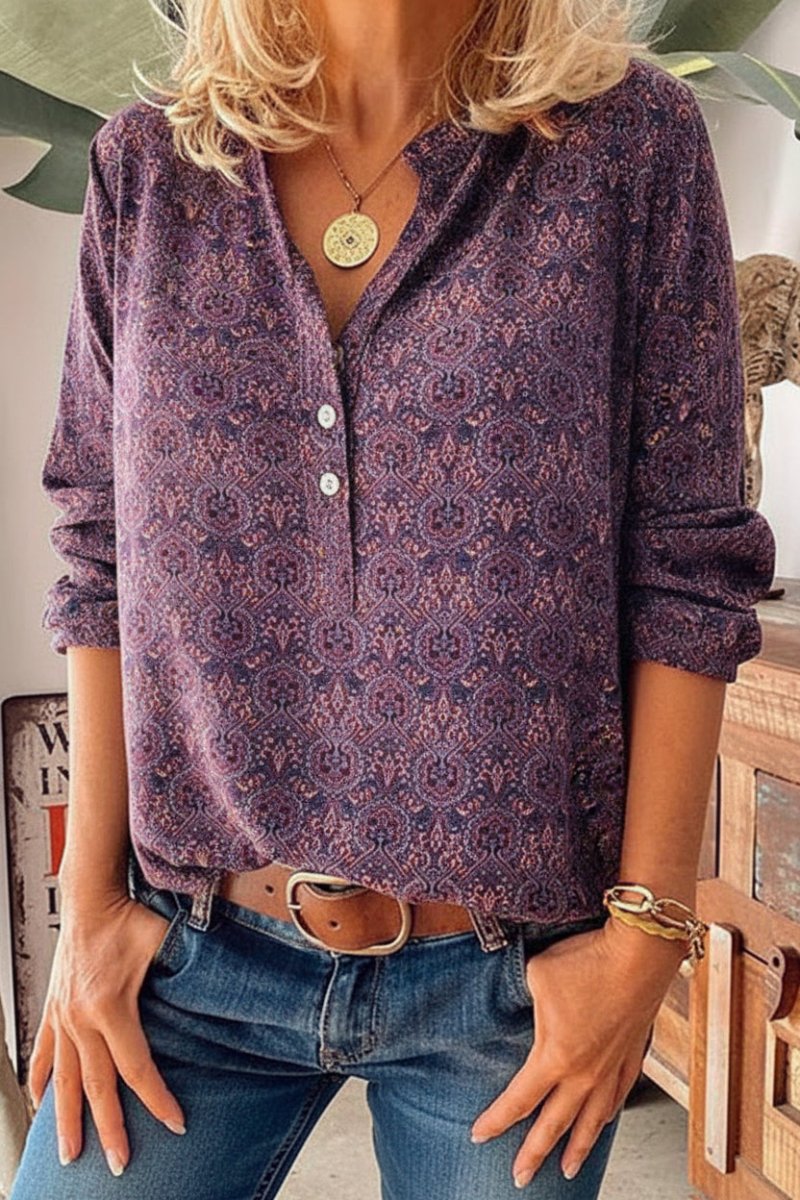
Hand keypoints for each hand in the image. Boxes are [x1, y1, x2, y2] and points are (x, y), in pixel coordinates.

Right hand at [27, 887, 186, 1175]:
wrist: (88, 899)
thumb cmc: (128, 917)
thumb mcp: (163, 940)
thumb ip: (189, 964)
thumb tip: (223, 986)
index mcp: (109, 1006)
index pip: (137, 1067)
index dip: (157, 1099)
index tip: (176, 1123)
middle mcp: (80, 1020)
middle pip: (98, 1087)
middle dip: (111, 1129)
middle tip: (121, 1165)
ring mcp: (62, 1018)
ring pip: (65, 1083)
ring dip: (68, 1122)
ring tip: (70, 1156)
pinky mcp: (52, 1012)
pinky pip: (44, 1057)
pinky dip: (43, 1085)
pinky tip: (43, 1108)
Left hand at [469, 917, 685, 1186]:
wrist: (640, 953)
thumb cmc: (588, 961)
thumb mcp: (537, 974)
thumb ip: (526, 997)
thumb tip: (526, 999)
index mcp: (555, 1057)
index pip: (518, 1100)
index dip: (496, 1120)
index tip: (479, 1135)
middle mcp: (585, 1073)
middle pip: (554, 1124)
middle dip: (534, 1153)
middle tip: (520, 1178)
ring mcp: (612, 1067)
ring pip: (592, 1120)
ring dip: (578, 1147)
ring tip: (569, 1168)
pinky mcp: (632, 1054)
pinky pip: (619, 1095)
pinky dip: (610, 1114)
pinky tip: (605, 1121)